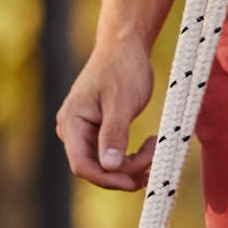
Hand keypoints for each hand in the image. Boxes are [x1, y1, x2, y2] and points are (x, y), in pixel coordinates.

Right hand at [58, 36, 155, 189]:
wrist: (124, 47)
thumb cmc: (122, 68)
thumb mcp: (121, 101)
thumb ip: (114, 134)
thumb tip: (108, 167)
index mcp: (71, 122)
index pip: (82, 165)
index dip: (108, 179)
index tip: (135, 180)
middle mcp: (72, 131)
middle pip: (95, 168)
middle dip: (125, 171)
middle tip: (154, 155)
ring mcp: (83, 132)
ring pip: (105, 165)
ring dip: (131, 165)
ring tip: (155, 147)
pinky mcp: (97, 132)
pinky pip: (111, 155)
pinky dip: (131, 158)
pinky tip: (149, 148)